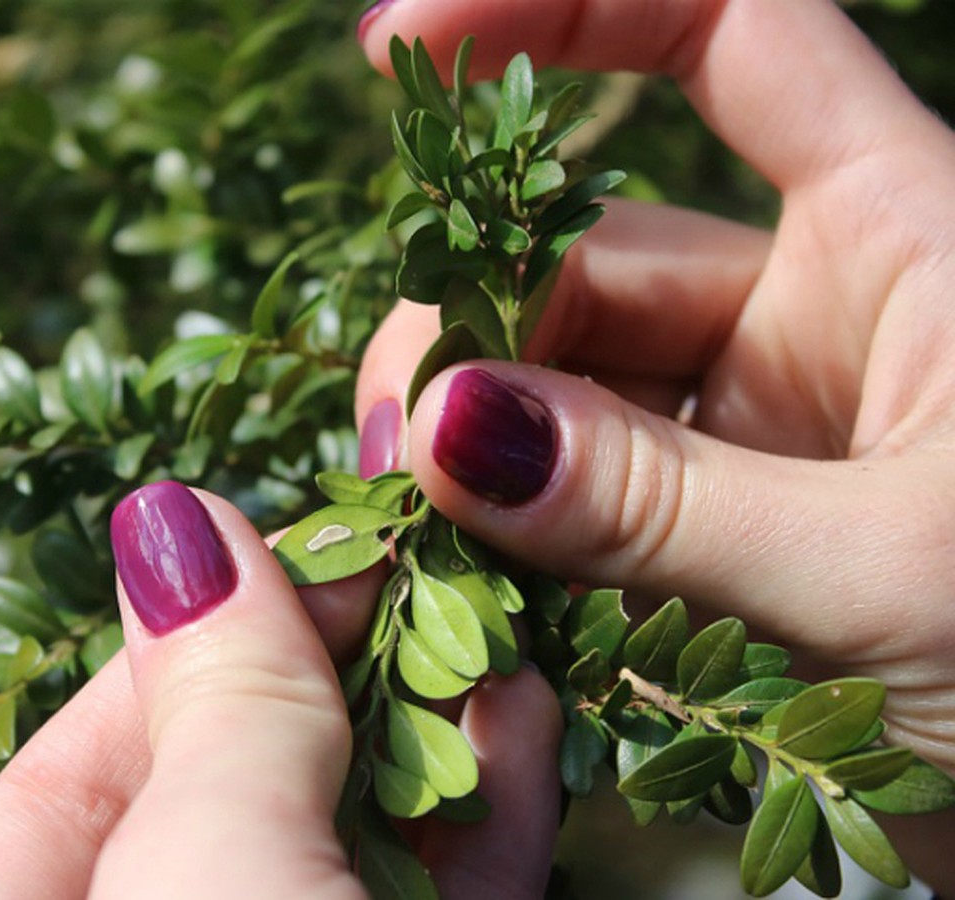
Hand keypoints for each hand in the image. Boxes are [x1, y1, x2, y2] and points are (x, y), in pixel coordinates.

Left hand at [0, 483, 561, 898]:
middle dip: (334, 667)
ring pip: (351, 836)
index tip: (292, 538)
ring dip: (433, 722)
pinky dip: (489, 806)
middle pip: (235, 786)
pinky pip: (444, 892)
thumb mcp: (207, 868)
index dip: (186, 642)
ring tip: (486, 607)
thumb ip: (212, 701)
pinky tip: (525, 707)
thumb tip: (173, 519)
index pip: (70, 766)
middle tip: (410, 556)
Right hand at [358, 0, 954, 889]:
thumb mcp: (880, 577)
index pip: (726, 32)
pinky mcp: (702, 518)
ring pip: (556, 382)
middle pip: (582, 257)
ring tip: (419, 537)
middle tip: (397, 453)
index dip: (559, 11)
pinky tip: (465, 582)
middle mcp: (804, 309)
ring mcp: (743, 420)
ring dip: (472, 452)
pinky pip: (568, 489)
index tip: (398, 52)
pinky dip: (506, 530)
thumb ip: (658, 504)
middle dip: (472, 332)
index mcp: (894, 236)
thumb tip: (441, 433)